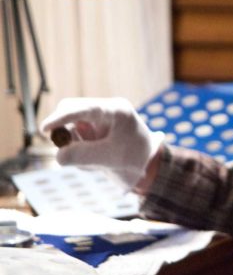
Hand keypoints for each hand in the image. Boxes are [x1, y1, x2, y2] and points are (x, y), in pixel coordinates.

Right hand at [40, 97, 164, 189]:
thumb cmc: (135, 158)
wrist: (145, 166)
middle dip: (64, 131)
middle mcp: (104, 111)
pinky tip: (96, 162)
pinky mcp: (90, 131)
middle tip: (65, 150)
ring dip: (75, 147)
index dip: (63, 117)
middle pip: (70, 111)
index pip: (85, 108)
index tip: (46, 128)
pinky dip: (78, 154)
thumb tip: (58, 155)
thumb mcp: (111, 158)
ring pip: (69, 129)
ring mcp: (96, 120)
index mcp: (115, 110)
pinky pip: (72, 141)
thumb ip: (84, 156)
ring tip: (97, 162)